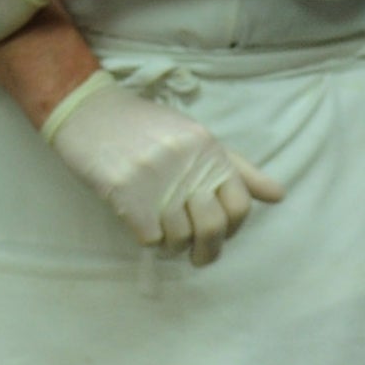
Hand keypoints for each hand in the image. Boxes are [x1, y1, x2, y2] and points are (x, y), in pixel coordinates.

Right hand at [43, 73, 284, 265]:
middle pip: (212, 227)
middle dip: (206, 251)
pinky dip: (148, 239)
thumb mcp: (194, 136)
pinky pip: (150, 238)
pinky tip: (141, 226)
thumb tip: (279, 196)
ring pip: (179, 238)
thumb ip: (236, 167)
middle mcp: (186, 163)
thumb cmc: (143, 125)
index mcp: (207, 149)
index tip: (219, 233)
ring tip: (163, 235)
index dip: (233, 228)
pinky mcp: (125, 191)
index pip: (240, 204)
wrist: (86, 110)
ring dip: (172, 246)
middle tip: (195, 255)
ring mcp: (154, 178)